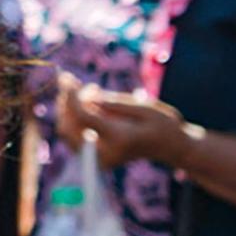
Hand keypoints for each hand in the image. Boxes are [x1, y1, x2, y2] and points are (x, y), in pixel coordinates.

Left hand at [54, 75, 192, 168]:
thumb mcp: (145, 107)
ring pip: (65, 131)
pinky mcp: (95, 157)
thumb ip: (114, 103)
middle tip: (73, 80)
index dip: (70, 96)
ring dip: (67, 107)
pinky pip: (72, 135)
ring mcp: (99, 158)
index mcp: (119, 139)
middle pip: (67, 127)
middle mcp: (105, 153)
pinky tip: (87, 101)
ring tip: (89, 90)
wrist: (170, 147)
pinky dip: (72, 115)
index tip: (66, 77)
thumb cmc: (162, 124)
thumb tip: (86, 96)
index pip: (82, 117)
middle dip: (65, 101)